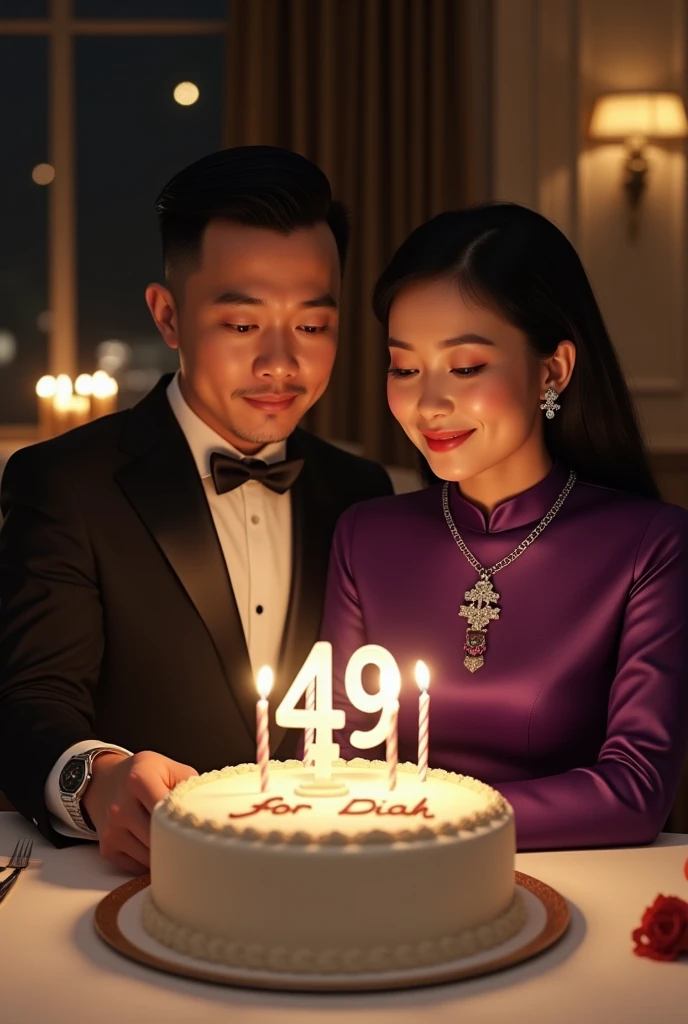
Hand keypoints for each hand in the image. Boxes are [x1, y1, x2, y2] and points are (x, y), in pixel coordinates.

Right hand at [82, 750, 197, 874]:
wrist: (105, 781)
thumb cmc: (144, 774)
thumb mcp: (170, 768)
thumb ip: (191, 786)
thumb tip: (211, 811)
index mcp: (139, 780)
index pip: (167, 810)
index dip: (186, 822)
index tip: (199, 828)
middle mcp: (121, 806)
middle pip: (159, 837)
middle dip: (178, 841)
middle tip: (193, 840)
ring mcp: (112, 829)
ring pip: (150, 856)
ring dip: (165, 853)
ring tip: (172, 838)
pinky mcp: (107, 848)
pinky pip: (137, 866)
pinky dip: (150, 861)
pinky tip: (153, 844)